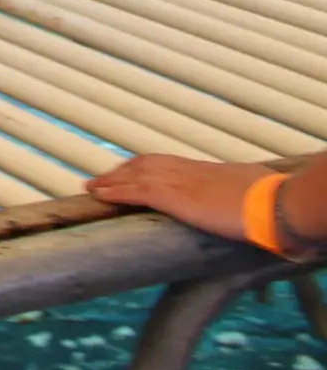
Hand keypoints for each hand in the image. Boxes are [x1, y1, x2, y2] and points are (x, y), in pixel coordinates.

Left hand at [87, 154, 277, 239]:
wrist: (276, 203)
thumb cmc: (274, 199)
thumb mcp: (255, 190)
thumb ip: (245, 194)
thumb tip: (254, 206)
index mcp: (208, 170)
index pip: (168, 163)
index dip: (146, 167)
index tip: (131, 171)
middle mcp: (189, 171)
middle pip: (146, 165)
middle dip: (123, 172)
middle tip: (104, 180)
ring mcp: (180, 183)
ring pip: (135, 175)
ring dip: (112, 181)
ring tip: (94, 187)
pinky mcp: (175, 198)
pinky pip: (136, 192)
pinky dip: (115, 192)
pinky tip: (100, 196)